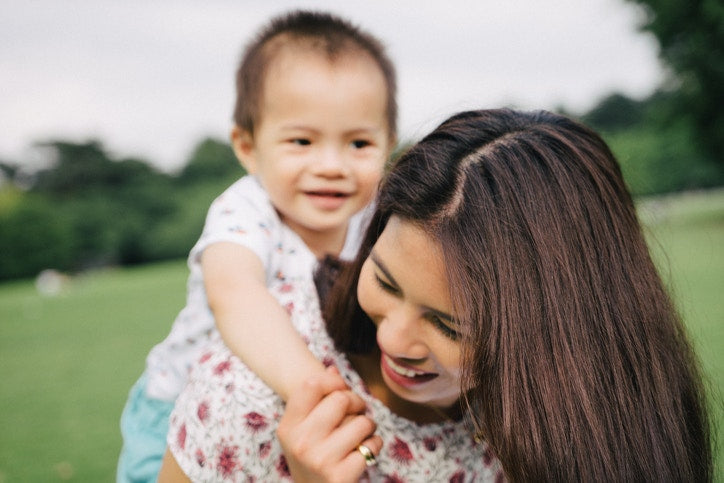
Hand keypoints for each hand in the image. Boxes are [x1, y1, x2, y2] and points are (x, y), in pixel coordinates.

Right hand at [277, 367, 381, 481]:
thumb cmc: (312, 456)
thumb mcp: (303, 429)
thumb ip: (315, 399)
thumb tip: (332, 369)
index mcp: (288, 426)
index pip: (312, 384)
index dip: (333, 381)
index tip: (341, 389)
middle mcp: (301, 442)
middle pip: (341, 399)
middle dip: (357, 402)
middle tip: (356, 412)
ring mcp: (320, 460)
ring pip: (361, 422)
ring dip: (368, 425)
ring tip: (361, 434)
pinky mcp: (341, 476)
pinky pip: (372, 445)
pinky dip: (374, 445)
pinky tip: (363, 451)